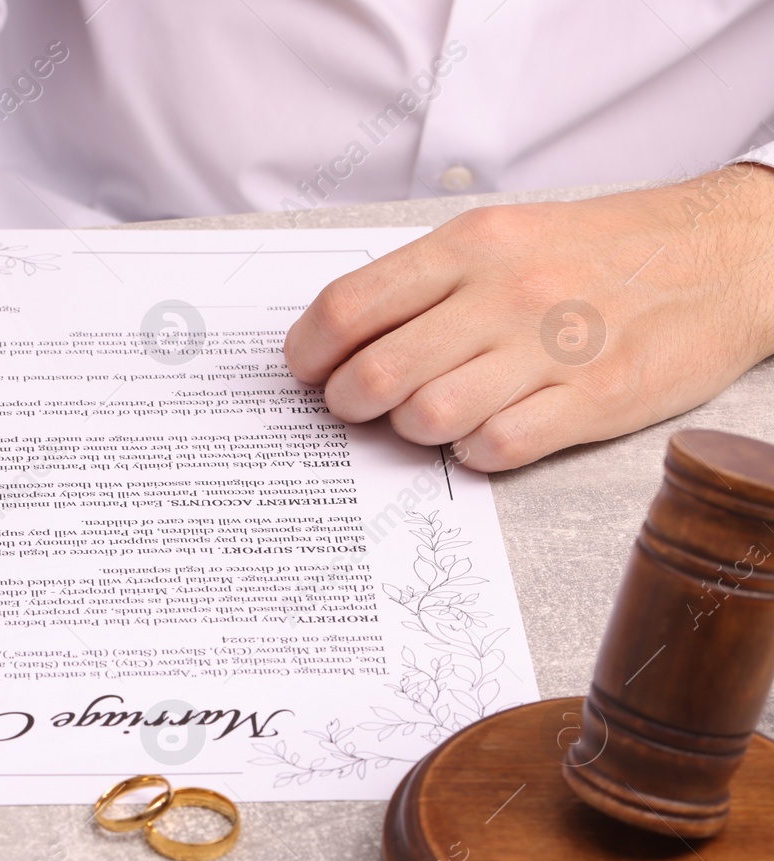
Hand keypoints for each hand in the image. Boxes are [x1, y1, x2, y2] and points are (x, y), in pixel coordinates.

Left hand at [284, 165, 773, 470]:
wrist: (726, 255)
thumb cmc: (599, 252)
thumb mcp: (505, 236)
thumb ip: (426, 283)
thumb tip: (338, 338)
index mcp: (472, 245)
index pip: (349, 306)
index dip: (308, 352)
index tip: (307, 371)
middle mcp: (506, 292)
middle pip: (376, 374)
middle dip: (349, 404)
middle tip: (359, 405)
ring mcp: (551, 347)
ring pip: (428, 417)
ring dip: (413, 429)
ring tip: (431, 415)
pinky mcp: (597, 398)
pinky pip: (496, 448)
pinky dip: (476, 452)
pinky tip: (486, 433)